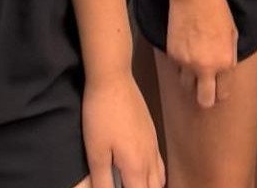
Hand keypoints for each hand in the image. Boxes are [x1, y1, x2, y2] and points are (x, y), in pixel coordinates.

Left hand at [82, 72, 164, 187]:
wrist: (113, 79)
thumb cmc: (102, 116)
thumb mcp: (96, 152)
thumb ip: (102, 181)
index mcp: (136, 166)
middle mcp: (150, 157)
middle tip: (128, 187)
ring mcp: (153, 143)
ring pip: (160, 177)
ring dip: (151, 187)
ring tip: (136, 185)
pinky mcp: (151, 131)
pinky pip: (159, 162)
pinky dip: (154, 175)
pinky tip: (141, 171)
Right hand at [165, 0, 237, 108]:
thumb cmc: (217, 10)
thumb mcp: (232, 34)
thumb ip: (230, 57)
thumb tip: (225, 73)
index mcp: (225, 63)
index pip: (222, 94)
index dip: (220, 92)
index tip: (218, 87)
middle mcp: (205, 67)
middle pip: (204, 101)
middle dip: (206, 97)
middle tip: (205, 87)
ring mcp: (187, 63)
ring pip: (187, 87)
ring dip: (191, 81)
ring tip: (194, 66)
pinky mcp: (173, 56)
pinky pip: (177, 70)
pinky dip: (181, 65)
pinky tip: (186, 49)